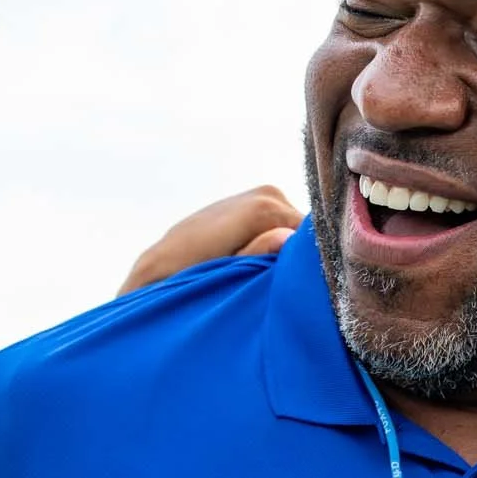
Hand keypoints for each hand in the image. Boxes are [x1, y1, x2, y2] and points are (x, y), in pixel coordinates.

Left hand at [117, 185, 299, 293]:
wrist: (162, 265)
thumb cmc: (190, 276)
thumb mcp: (225, 274)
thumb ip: (258, 255)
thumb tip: (289, 238)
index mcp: (261, 208)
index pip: (314, 233)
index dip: (315, 259)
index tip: (309, 284)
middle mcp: (266, 193)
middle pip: (306, 229)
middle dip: (302, 254)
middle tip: (290, 284)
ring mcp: (263, 193)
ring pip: (296, 226)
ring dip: (291, 248)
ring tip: (273, 273)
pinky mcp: (259, 199)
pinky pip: (285, 221)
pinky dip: (283, 239)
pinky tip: (270, 260)